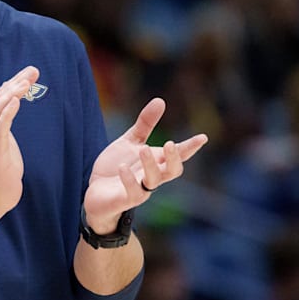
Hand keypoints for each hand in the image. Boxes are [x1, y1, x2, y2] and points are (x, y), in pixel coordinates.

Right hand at [0, 66, 37, 212]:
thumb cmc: (2, 164)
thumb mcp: (5, 136)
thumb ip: (6, 117)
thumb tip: (13, 97)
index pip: (0, 96)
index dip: (15, 82)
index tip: (31, 71)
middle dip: (15, 83)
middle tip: (32, 72)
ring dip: (11, 94)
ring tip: (25, 83)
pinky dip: (6, 113)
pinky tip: (16, 102)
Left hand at [84, 97, 207, 227]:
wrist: (95, 192)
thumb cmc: (116, 166)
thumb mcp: (130, 142)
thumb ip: (145, 124)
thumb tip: (160, 100)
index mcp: (157, 161)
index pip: (178, 154)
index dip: (191, 147)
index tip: (203, 137)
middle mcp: (152, 176)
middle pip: (173, 171)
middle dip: (174, 158)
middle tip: (170, 144)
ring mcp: (140, 189)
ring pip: (154, 181)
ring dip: (151, 165)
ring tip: (143, 149)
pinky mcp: (125, 199)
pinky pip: (133, 193)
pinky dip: (129, 180)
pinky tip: (122, 168)